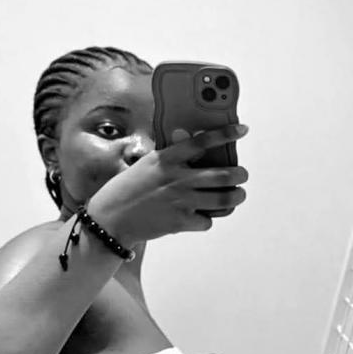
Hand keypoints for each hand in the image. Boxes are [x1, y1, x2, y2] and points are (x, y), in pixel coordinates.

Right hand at [87, 123, 248, 246]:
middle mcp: (178, 178)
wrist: (110, 220)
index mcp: (167, 159)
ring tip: (237, 195)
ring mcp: (181, 201)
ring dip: (235, 197)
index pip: (203, 141)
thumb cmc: (126, 191)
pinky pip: (207, 221)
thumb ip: (169, 157)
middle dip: (239, 175)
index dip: (226, 134)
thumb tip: (191, 147)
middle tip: (241, 176)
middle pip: (224, 174)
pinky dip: (207, 220)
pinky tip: (201, 217)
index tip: (242, 130)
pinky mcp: (180, 222)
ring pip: (224, 200)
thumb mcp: (145, 165)